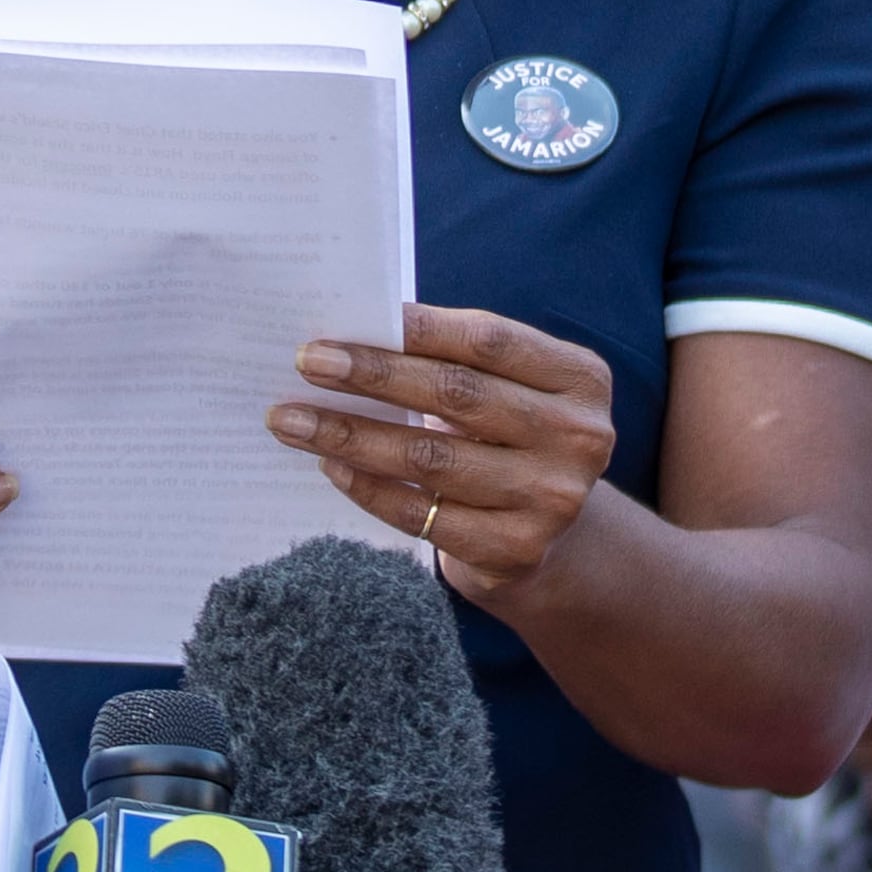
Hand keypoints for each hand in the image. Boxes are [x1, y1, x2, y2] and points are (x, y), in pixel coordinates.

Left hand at [267, 304, 614, 601]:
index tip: (345, 322)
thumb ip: (455, 360)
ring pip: (430, 458)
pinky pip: (421, 513)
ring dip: (349, 434)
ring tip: (291, 419)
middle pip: (457, 394)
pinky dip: (367, 487)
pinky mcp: (516, 549)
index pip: (488, 340)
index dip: (415, 329)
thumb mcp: (506, 390)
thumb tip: (353, 333)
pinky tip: (330, 465)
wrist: (549, 540)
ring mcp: (551, 498)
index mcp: (580, 378)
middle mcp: (577, 437)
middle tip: (307, 362)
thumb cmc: (506, 439)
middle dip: (372, 375)